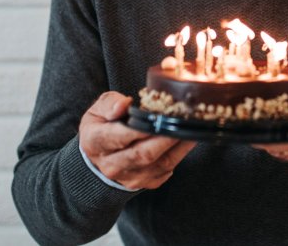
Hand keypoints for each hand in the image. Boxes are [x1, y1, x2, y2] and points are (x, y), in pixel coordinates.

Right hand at [79, 91, 195, 189]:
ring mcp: (129, 177)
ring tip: (192, 129)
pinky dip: (179, 155)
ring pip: (159, 164)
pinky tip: (187, 141)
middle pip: (143, 154)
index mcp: (95, 142)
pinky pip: (166, 171)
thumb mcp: (98, 109)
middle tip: (183, 121)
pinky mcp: (144, 183)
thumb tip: (124, 104)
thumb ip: (110, 103)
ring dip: (179, 146)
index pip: (118, 137)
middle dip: (166, 137)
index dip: (140, 128)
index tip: (158, 116)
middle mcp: (111, 165)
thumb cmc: (102, 126)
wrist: (99, 156)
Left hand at [253, 84, 287, 183]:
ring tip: (250, 113)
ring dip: (267, 135)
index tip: (262, 115)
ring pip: (283, 152)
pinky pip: (287, 155)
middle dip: (265, 129)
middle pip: (286, 147)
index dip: (282, 129)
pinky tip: (265, 124)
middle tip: (246, 109)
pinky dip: (274, 141)